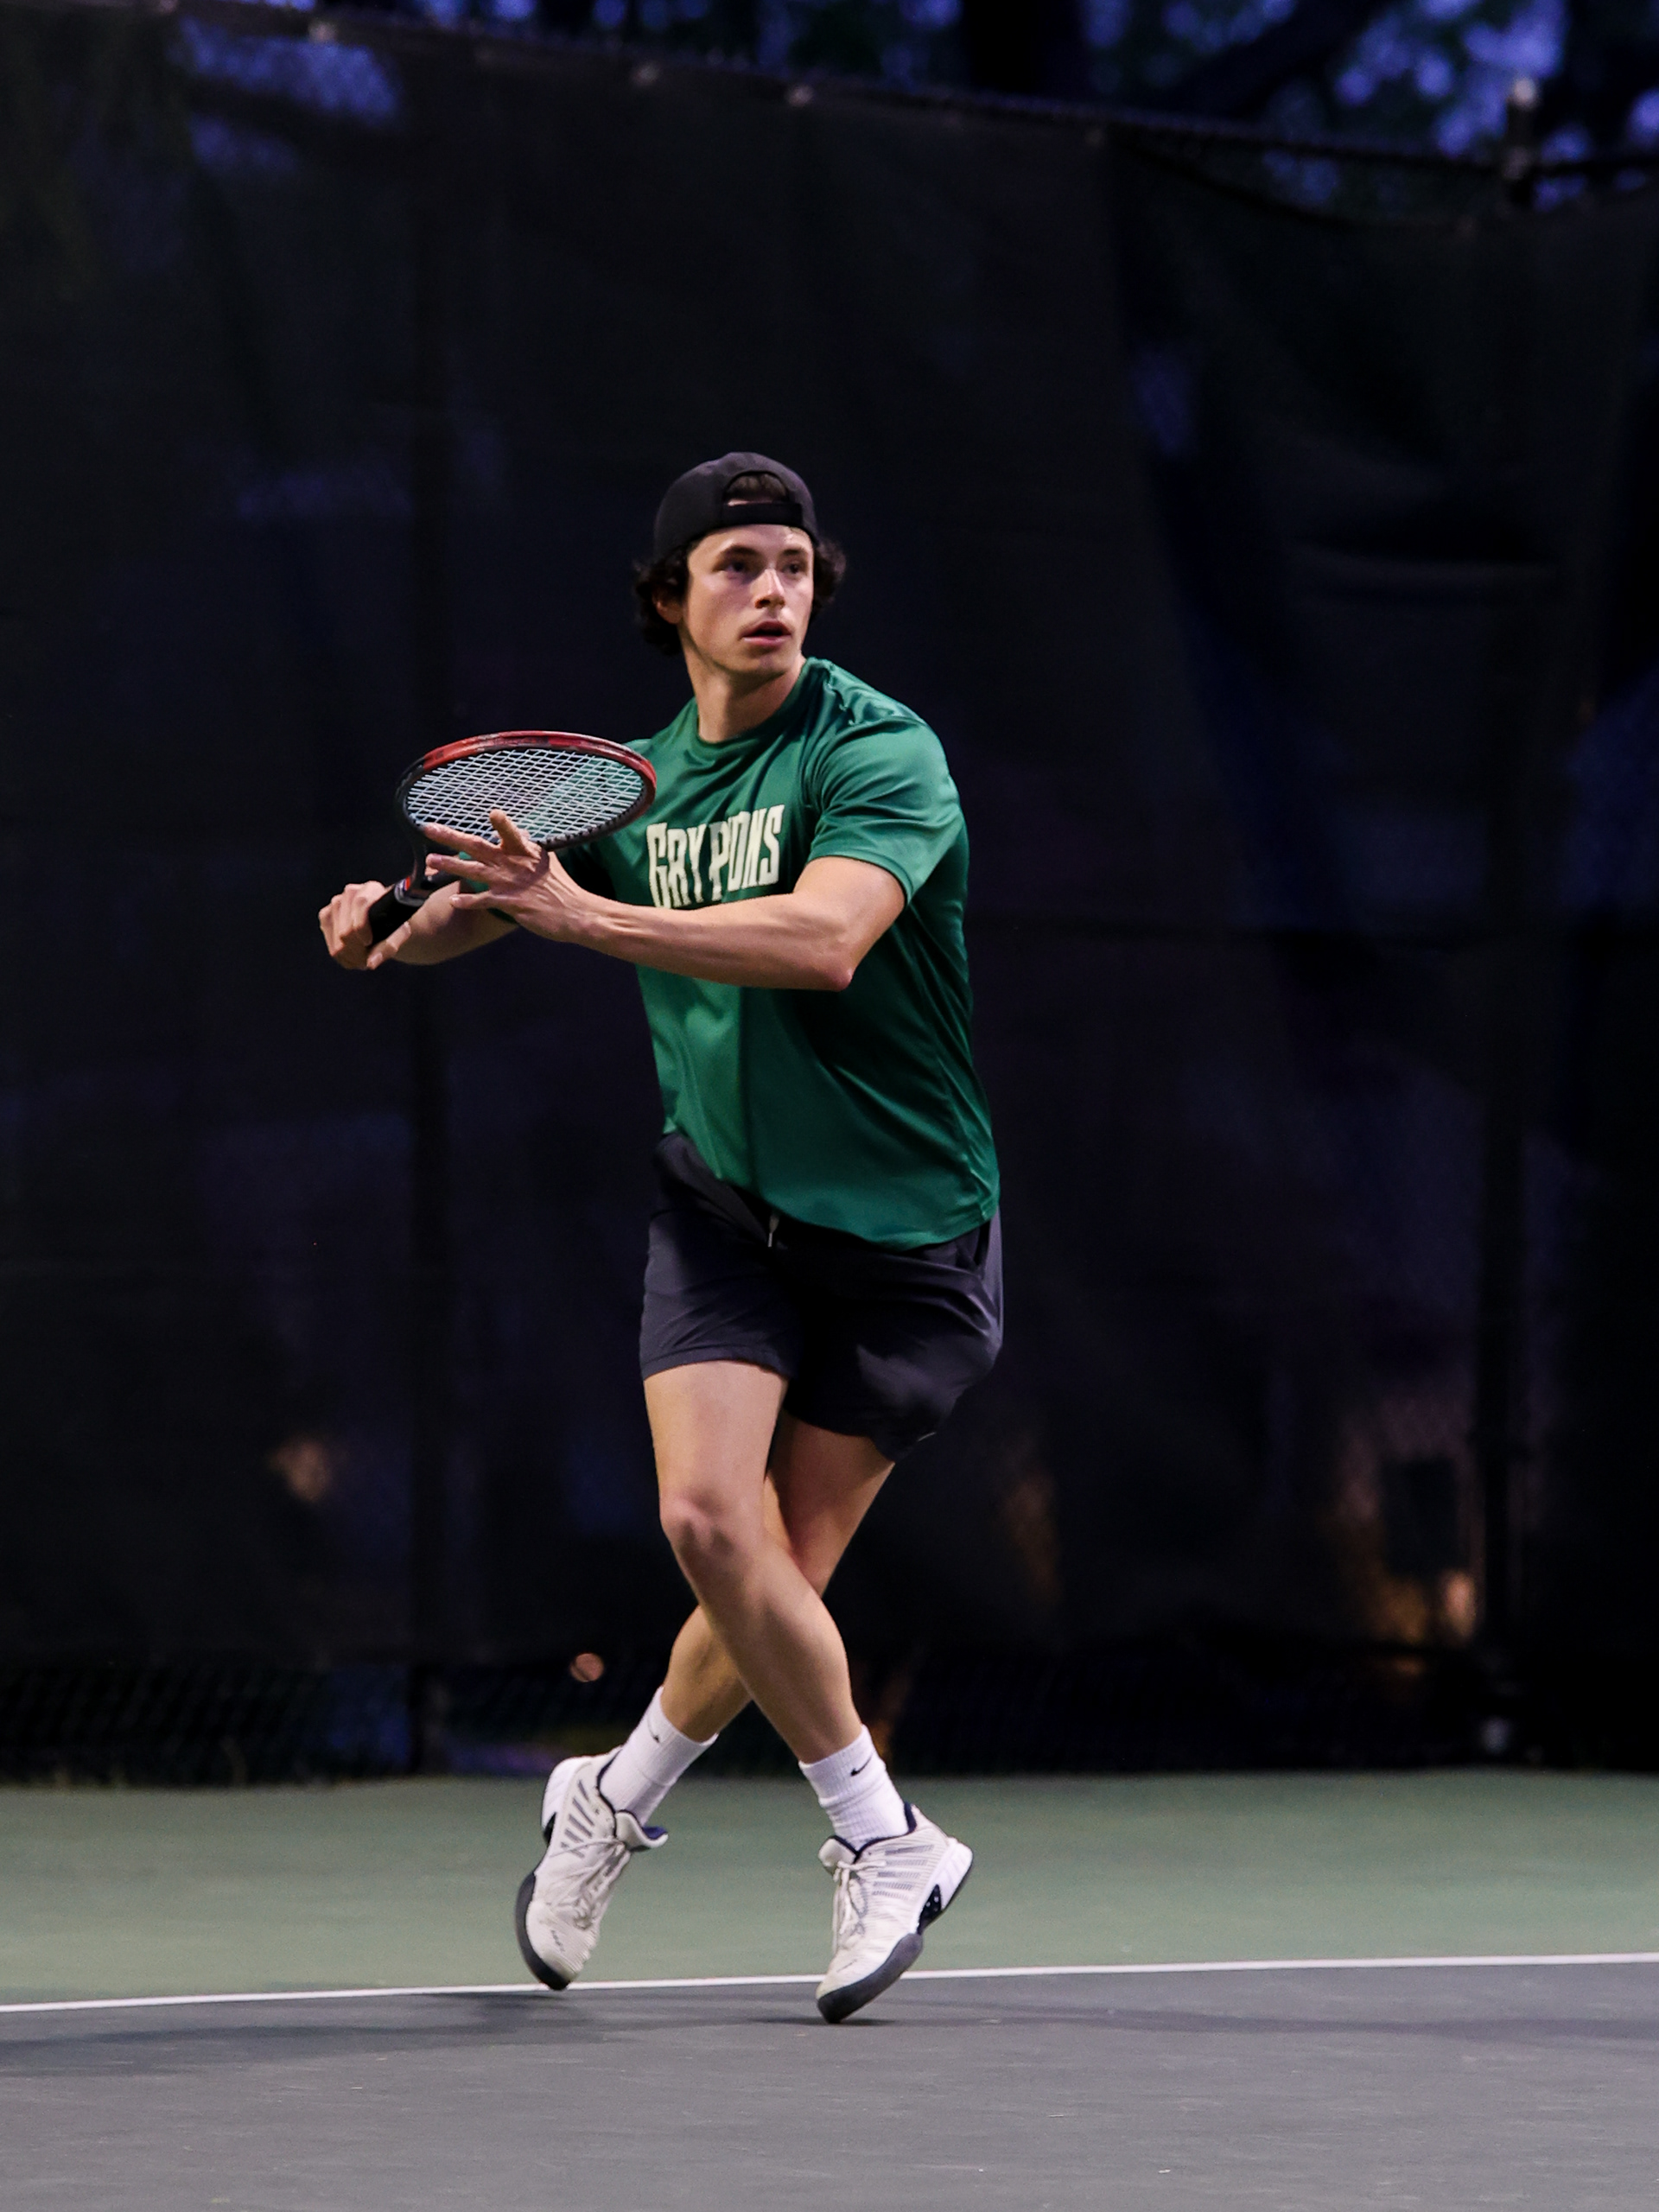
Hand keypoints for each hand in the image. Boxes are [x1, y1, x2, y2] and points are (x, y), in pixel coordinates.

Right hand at [319, 880, 405, 969]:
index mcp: (371, 889)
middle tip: (371, 957)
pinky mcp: (326, 916)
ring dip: (353, 956)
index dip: (362, 927)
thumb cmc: (395, 924)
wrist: (385, 921)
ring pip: (338, 943)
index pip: (360, 904)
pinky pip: (331, 946)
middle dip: (359, 950)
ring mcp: (335, 904)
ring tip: (366, 957)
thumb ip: (388, 947)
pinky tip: (355, 956)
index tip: (369, 942)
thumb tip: (371, 963)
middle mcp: (350, 892)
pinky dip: (344, 957)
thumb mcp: (399, 934)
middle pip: (346, 931)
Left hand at [423, 811, 590, 941]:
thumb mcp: (547, 861)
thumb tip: (520, 832)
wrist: (576, 914)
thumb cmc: (561, 887)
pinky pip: (482, 900)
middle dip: (450, 836)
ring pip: (473, 871)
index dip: (500, 823)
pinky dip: (467, 900)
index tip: (491, 812)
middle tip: (428, 828)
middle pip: (477, 846)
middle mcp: (514, 863)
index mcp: (525, 850)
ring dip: (449, 865)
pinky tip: (452, 899)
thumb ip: (529, 846)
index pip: (509, 831)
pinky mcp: (510, 903)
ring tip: (430, 861)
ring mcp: (510, 883)